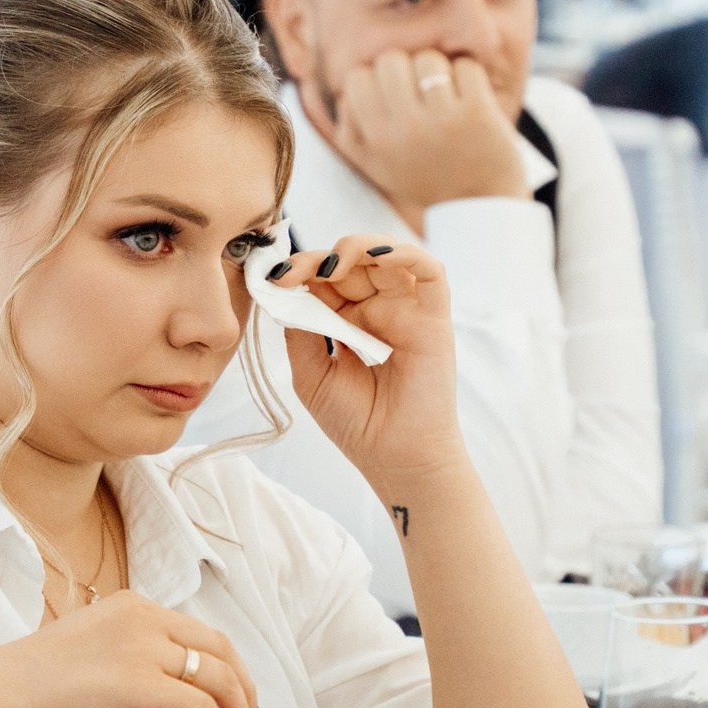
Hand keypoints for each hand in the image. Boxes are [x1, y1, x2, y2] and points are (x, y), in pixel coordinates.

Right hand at [0, 592, 256, 707]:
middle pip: (220, 650)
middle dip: (244, 688)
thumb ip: (123, 654)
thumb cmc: (26, 685)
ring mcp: (142, 650)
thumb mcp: (85, 646)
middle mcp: (143, 619)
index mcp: (130, 606)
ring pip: (220, 679)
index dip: (226, 667)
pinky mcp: (140, 687)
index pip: (197, 633)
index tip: (232, 695)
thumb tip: (155, 689)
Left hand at [270, 233, 468, 488]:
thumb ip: (300, 331)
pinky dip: (405, 254)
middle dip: (319, 259)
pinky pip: (429, 272)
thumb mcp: (311, 374)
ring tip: (331, 264)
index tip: (273, 278)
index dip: (299, 270)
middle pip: (351, 261)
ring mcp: (407, 310)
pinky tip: (377, 256)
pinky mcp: (434, 318)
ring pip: (388, 255)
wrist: (395, 460)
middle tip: (292, 272)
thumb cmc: (356, 423)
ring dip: (358, 247)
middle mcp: (378, 309)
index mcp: (347, 320)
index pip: (323, 278)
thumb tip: (283, 291)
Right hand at [314, 50, 528, 227]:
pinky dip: (468, 78)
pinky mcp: (478, 113)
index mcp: (377, 141)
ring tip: (446, 98)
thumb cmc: (425, 178)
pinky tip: (469, 100)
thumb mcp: (377, 166)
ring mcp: (443, 120)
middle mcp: (406, 130)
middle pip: (391, 60)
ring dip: (439, 73)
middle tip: (421, 95)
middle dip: (407, 70)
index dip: (375, 81)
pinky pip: (464, 66)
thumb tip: (346, 94)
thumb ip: (352, 131)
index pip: (357, 78)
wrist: (478, 208)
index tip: (393, 98)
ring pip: (428, 59)